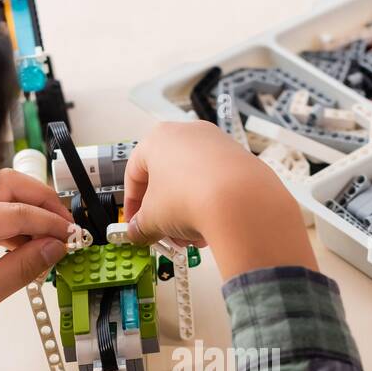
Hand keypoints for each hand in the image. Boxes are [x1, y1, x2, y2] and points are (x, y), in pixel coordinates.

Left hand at [0, 167, 73, 318]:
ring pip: (1, 191)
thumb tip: (53, 249)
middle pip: (10, 184)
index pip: (21, 212)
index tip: (72, 235)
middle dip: (43, 200)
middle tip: (65, 224)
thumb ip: (22, 268)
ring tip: (49, 236)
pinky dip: (13, 217)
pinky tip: (25, 242)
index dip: (51, 224)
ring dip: (30, 207)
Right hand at [123, 120, 316, 278]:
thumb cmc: (192, 196)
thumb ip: (140, 226)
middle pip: (166, 178)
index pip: (135, 174)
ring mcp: (216, 143)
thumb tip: (139, 232)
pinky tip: (209, 227)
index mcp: (158, 138)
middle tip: (163, 233)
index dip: (132, 204)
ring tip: (190, 237)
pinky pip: (215, 183)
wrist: (239, 202)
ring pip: (191, 182)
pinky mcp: (238, 157)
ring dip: (185, 212)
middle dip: (163, 212)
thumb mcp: (153, 219)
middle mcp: (188, 133)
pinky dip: (208, 204)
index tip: (135, 224)